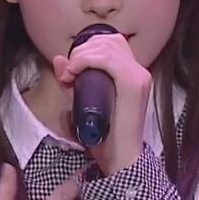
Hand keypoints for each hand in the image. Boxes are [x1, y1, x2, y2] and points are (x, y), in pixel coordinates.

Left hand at [52, 32, 152, 175]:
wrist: (120, 159)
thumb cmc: (105, 135)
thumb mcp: (83, 101)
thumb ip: (72, 80)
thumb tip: (59, 59)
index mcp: (132, 74)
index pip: (112, 42)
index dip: (88, 47)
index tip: (71, 67)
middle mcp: (139, 71)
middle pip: (109, 40)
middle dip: (82, 50)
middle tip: (68, 72)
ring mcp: (139, 76)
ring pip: (107, 46)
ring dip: (81, 56)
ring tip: (69, 75)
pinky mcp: (134, 84)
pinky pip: (108, 59)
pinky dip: (85, 61)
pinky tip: (74, 73)